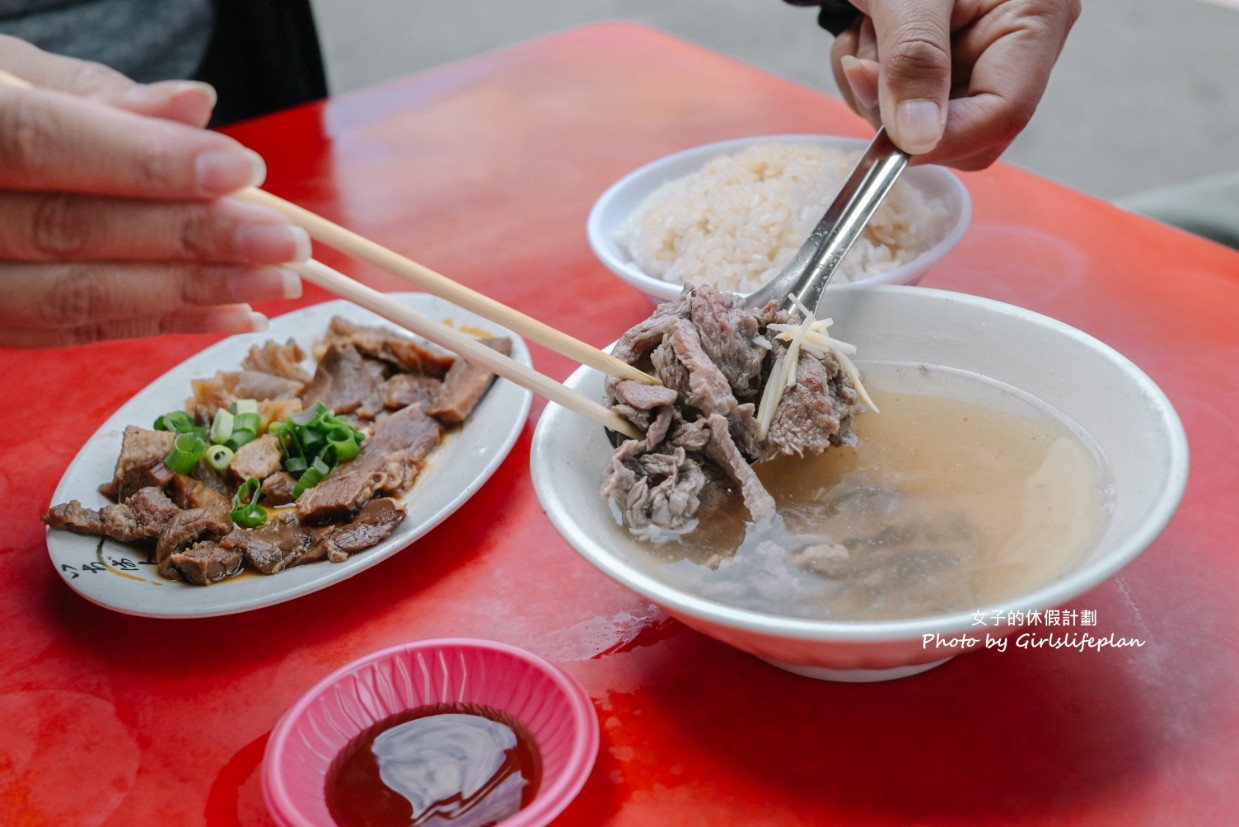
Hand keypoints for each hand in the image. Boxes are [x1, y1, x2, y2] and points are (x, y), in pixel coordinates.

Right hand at [0, 35, 308, 348]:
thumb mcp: (13, 71)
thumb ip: (99, 97)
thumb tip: (197, 107)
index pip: (44, 144)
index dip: (147, 162)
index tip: (243, 169)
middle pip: (73, 231)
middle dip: (194, 238)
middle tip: (285, 242)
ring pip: (79, 295)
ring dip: (193, 292)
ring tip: (277, 281)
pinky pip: (78, 331)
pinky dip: (164, 321)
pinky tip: (235, 313)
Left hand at [830, 0, 1079, 168]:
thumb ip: (914, 59)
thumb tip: (918, 139)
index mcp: (1035, 16)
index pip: (1005, 111)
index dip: (945, 137)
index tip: (890, 136)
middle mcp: (1016, 41)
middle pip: (966, 128)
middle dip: (901, 111)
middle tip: (861, 65)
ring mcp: (978, 49)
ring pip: (925, 120)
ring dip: (875, 89)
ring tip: (866, 26)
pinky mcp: (943, 54)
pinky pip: (904, 99)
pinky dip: (869, 77)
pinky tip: (865, 30)